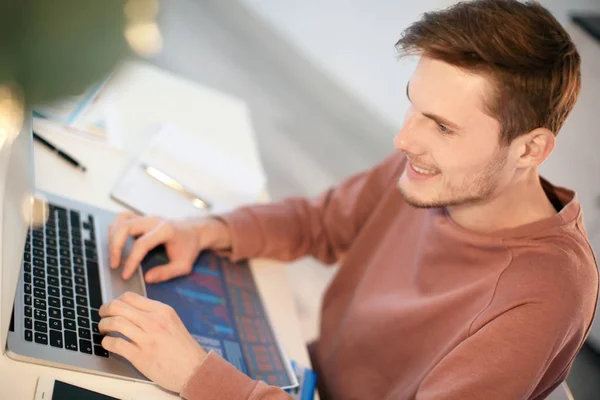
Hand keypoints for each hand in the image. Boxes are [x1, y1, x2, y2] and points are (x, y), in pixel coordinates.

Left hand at [99, 292, 207, 392]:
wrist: (193, 369)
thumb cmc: (182, 348)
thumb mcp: (172, 322)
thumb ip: (154, 314)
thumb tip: (131, 310)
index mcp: (162, 310)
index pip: (130, 297)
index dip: (116, 300)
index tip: (113, 307)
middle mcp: (154, 321)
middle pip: (118, 306)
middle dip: (105, 310)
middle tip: (102, 315)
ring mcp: (147, 338)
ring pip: (115, 323)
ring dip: (103, 325)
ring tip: (104, 330)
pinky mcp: (140, 356)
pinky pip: (115, 344)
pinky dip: (106, 342)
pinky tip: (108, 343)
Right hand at [109, 213, 231, 282]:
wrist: (195, 230)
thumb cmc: (189, 248)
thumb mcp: (184, 265)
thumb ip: (166, 273)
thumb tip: (147, 278)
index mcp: (165, 230)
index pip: (141, 244)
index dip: (131, 261)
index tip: (125, 275)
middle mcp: (154, 220)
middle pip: (125, 227)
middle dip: (115, 247)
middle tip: (114, 265)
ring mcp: (146, 216)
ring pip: (120, 220)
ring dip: (112, 237)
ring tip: (114, 255)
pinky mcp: (142, 217)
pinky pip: (122, 218)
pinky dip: (115, 229)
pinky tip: (116, 243)